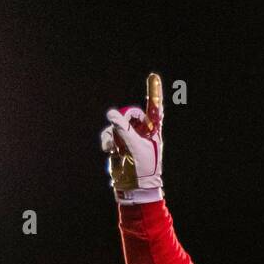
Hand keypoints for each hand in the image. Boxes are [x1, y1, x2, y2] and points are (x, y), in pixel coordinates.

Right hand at [100, 73, 163, 201]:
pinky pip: (109, 133)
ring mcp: (130, 135)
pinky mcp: (118, 141)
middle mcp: (142, 131)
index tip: (154, 76)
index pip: (154, 108)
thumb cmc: (142, 168)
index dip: (153, 92)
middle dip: (123, 122)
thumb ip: (124, 128)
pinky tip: (111, 152)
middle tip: (122, 133)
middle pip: (130, 113)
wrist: (133, 186)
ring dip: (114, 135)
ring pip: (117, 123)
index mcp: (154, 131)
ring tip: (119, 150)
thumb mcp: (135, 147)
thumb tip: (111, 114)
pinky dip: (108, 141)